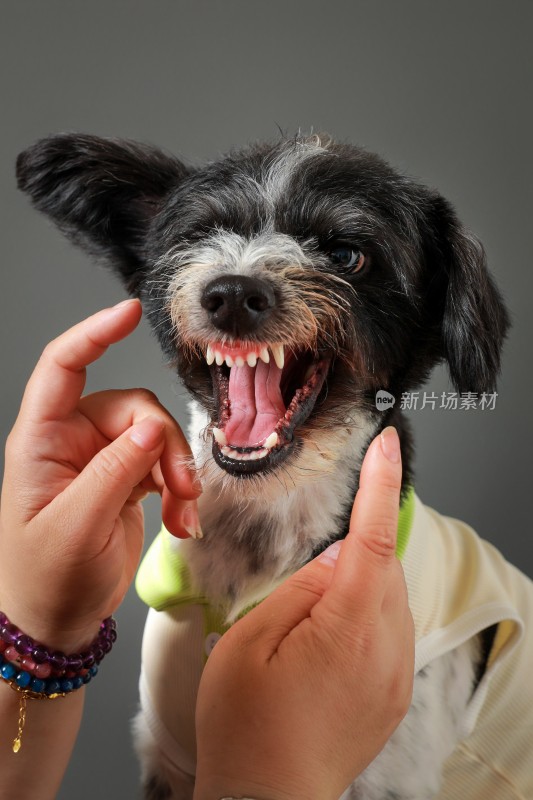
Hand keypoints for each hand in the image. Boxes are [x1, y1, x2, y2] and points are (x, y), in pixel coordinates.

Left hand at [0, 300, 199, 651]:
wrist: (57, 623)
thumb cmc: (46, 581)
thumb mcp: (77, 527)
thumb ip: (115, 472)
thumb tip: (151, 427)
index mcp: (41, 442)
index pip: (61, 368)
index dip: (93, 333)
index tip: (127, 312)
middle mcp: (71, 442)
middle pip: (132, 408)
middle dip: (165, 443)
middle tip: (181, 486)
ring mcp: (100, 460)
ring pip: (155, 436)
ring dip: (178, 472)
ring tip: (185, 513)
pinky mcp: (124, 480)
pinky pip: (163, 465)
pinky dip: (179, 490)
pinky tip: (183, 521)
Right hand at [194, 427, 413, 799]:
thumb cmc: (246, 724)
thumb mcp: (252, 639)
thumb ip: (302, 586)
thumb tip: (338, 554)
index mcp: (350, 627)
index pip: (375, 537)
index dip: (382, 485)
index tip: (389, 445)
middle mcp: (388, 647)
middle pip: (383, 564)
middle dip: (354, 547)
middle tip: (307, 571)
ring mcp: (396, 672)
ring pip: (388, 595)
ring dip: (358, 583)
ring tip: (308, 619)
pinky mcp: (395, 690)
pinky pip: (390, 627)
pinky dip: (366, 612)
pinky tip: (327, 637)